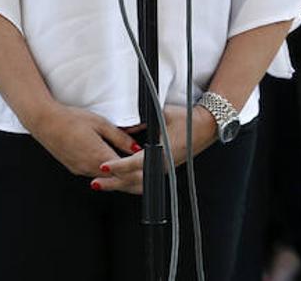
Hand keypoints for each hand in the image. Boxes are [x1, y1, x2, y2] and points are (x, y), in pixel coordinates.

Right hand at [26, 102, 139, 180]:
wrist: (45, 122)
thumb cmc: (70, 119)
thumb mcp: (100, 123)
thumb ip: (120, 137)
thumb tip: (136, 147)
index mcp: (99, 156)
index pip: (125, 172)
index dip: (138, 175)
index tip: (149, 175)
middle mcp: (90, 167)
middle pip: (116, 181)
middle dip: (132, 182)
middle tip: (146, 182)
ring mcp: (81, 170)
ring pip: (105, 180)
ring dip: (119, 180)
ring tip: (133, 176)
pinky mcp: (75, 168)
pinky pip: (94, 175)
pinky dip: (106, 176)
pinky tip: (111, 169)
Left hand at [93, 104, 217, 194]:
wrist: (205, 127)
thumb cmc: (186, 119)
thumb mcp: (161, 115)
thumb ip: (141, 122)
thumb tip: (124, 127)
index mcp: (160, 153)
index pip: (134, 164)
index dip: (117, 166)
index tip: (103, 166)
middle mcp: (161, 166)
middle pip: (133, 180)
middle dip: (113, 182)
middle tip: (95, 182)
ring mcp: (163, 170)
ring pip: (138, 184)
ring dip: (120, 185)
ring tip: (102, 185)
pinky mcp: (164, 170)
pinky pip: (145, 182)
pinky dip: (131, 184)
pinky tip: (120, 183)